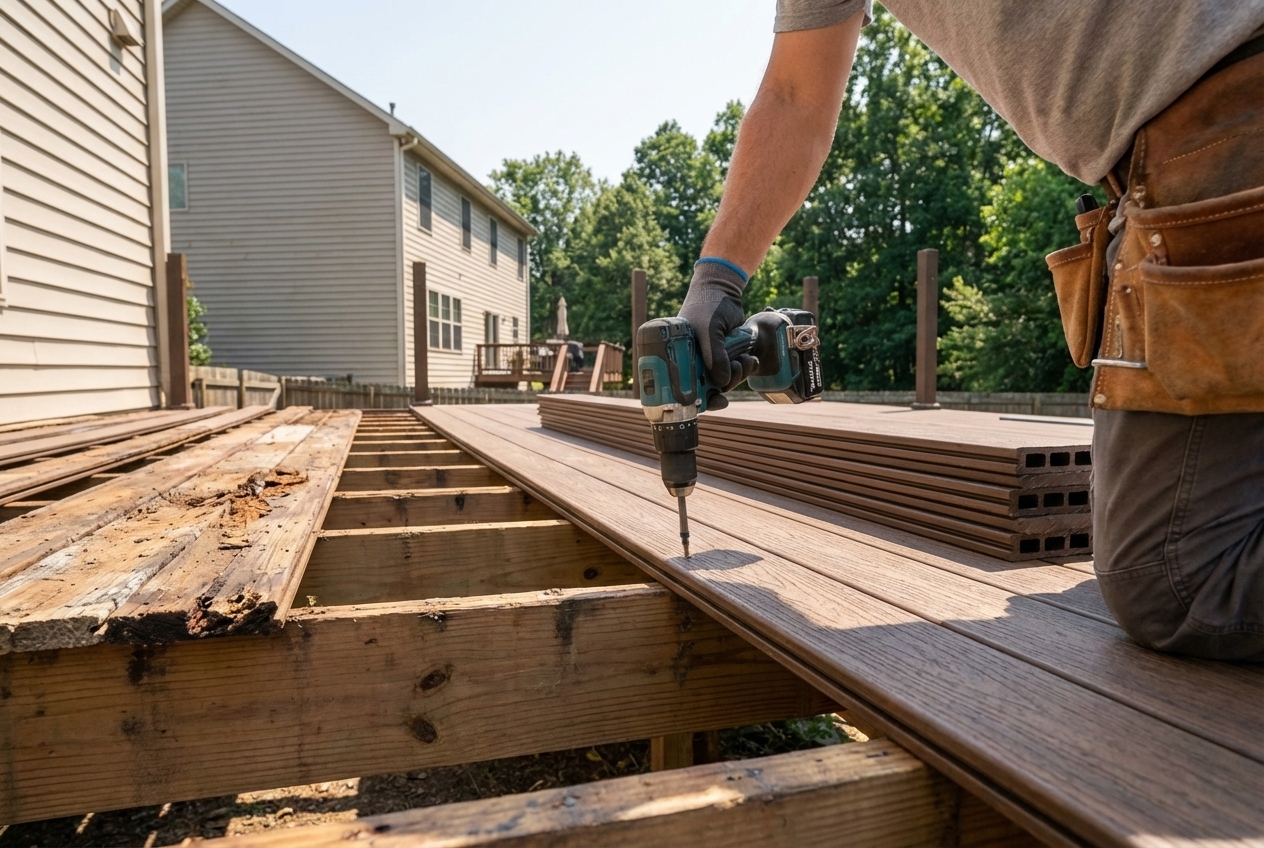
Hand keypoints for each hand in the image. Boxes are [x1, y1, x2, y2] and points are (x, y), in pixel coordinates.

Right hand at [678, 259, 758, 409]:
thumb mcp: (708, 330)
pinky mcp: (725, 355)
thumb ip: (714, 355)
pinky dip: (745, 369)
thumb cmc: (706, 305)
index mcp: (678, 359)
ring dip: (739, 375)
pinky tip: (751, 359)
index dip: (700, 401)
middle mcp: (691, 362)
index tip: (718, 401)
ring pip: (724, 381)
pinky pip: (734, 371)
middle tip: (736, 371)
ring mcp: (708, 359)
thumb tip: (723, 382)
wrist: (722, 288)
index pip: (684, 390)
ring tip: (746, 360)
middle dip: (726, 385)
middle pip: (707, 389)